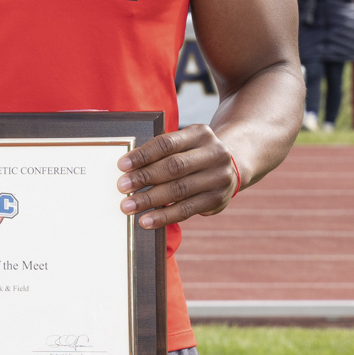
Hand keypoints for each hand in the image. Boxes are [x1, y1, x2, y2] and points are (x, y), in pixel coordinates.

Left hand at [116, 125, 237, 228]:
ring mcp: (218, 177)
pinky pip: (186, 210)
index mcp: (200, 134)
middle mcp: (214, 154)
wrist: (232, 167)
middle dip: (144, 178)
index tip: (122, 165)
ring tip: (128, 206)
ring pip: (179, 190)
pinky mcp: (217, 199)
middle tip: (122, 187)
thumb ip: (162, 153)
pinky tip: (146, 220)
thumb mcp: (185, 144)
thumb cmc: (193, 155)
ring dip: (150, 200)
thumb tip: (127, 169)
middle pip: (173, 167)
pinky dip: (164, 216)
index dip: (143, 155)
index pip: (167, 143)